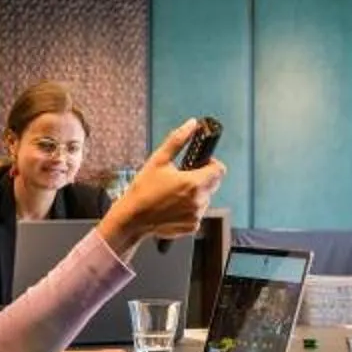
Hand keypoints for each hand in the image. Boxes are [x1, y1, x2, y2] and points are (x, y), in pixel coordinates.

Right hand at [101, 120, 225, 252]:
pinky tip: (172, 206)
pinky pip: (197, 212)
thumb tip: (192, 124)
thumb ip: (177, 140)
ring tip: (173, 193)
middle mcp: (199, 201)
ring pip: (205, 198)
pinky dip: (189, 208)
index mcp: (194, 183)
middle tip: (181, 177)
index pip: (219, 169)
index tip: (197, 163)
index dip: (210, 163)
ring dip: (196, 193)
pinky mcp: (192, 226)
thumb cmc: (143, 190)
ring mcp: (196, 216)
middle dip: (202, 178)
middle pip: (213, 184)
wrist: (131, 219)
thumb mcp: (158, 160)